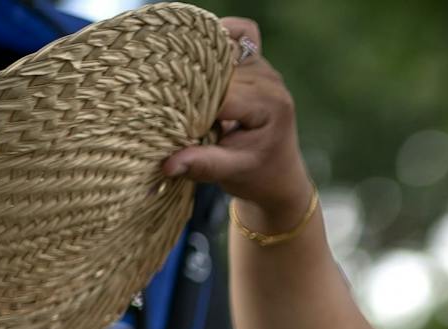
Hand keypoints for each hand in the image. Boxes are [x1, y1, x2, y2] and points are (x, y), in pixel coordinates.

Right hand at [162, 18, 313, 224]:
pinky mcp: (256, 61)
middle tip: (168, 98)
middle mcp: (269, 80)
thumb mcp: (231, 174)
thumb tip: (167, 164)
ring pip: (223, 46)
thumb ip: (203, 165)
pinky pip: (239, 32)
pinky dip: (218, 38)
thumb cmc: (256, 176)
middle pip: (217, 66)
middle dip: (191, 80)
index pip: (220, 92)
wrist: (279, 174)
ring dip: (199, 59)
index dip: (191, 102)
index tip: (169, 117)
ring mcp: (264, 67)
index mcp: (268, 105)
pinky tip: (199, 58)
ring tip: (180, 81)